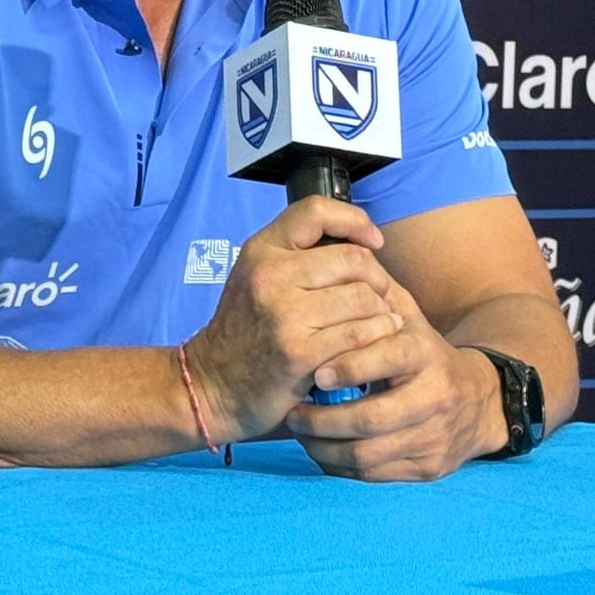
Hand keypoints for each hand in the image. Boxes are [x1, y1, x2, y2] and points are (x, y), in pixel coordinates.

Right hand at [182, 196, 405, 443]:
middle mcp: (270, 275)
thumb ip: (296, 254)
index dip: (354, 221)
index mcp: (261, 250)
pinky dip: (376, 339)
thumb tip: (361, 242)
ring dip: (381, 313)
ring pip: (363, 298)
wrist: (214, 384)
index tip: (372, 242)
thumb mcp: (256, 276)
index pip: (316, 211)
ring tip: (377, 323)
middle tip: (378, 297)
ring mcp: (285, 314)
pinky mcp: (300, 352)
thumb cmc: (246, 329)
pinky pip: (359, 334)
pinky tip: (373, 344)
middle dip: (378, 279)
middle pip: (353, 260)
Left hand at [284, 281, 504, 480]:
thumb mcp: (406, 315)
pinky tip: (318, 450)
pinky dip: (339, 466)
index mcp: (426, 352)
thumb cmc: (420, 349)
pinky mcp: (428, 469)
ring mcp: (434, 438)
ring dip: (324, 447)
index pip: (393, 357)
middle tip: (293, 414)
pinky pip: (374, 476)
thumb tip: (333, 256)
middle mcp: (436, 398)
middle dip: (325, 421)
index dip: (354, 366)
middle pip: (374, 420)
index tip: (319, 373)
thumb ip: (372, 291)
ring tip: (298, 431)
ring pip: (369, 455)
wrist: (479, 401)